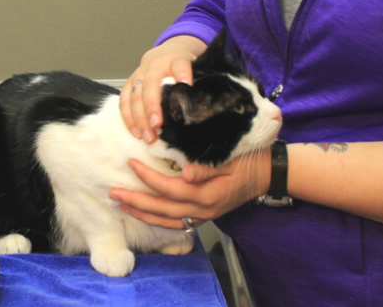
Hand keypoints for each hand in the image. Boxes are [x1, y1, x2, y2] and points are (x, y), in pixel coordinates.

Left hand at [108, 150, 270, 229]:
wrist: (269, 175)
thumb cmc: (248, 161)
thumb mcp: (229, 159)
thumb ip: (206, 167)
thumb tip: (185, 174)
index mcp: (207, 195)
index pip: (169, 188)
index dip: (147, 177)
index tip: (130, 163)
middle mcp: (203, 210)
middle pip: (162, 209)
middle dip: (135, 202)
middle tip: (113, 194)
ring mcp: (204, 217)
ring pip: (166, 221)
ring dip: (142, 214)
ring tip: (121, 206)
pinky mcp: (205, 218)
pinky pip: (176, 224)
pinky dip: (158, 220)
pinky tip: (144, 214)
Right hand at [120, 35, 205, 143]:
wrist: (163, 56)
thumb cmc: (180, 69)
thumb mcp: (193, 70)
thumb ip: (198, 82)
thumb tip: (206, 105)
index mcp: (174, 60)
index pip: (179, 64)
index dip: (183, 73)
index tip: (187, 84)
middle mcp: (154, 65)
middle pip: (150, 84)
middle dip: (152, 105)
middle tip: (157, 125)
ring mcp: (138, 74)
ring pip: (135, 95)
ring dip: (139, 117)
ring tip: (148, 136)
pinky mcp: (128, 84)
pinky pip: (124, 101)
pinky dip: (128, 118)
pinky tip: (136, 132)